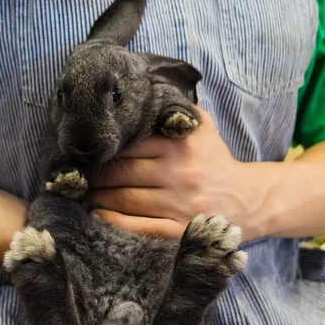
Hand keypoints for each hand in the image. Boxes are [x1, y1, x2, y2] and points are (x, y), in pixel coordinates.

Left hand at [89, 108, 253, 239]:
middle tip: (79, 173)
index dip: (105, 148)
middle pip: (121, 172)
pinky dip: (113, 221)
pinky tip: (96, 215)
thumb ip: (174, 110)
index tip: (88, 150)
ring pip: (124, 199)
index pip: (130, 144)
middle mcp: (179, 173)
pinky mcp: (179, 230)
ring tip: (85, 192)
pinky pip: (138, 226)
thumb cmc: (216, 160)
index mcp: (181, 144)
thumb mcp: (202, 127)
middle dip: (95, 174)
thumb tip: (141, 94)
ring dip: (98, 196)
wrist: (246, 199)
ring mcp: (179, 204)